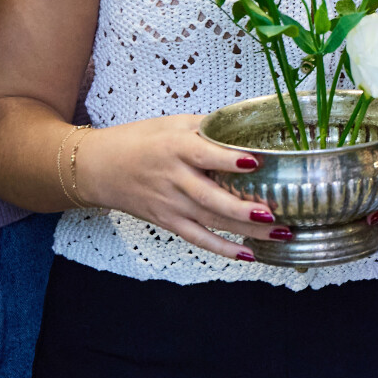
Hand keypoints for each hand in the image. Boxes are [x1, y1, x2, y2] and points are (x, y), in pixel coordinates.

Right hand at [72, 114, 269, 262]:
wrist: (99, 168)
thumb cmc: (138, 141)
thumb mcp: (172, 123)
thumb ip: (208, 126)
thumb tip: (247, 125)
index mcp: (175, 148)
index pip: (204, 154)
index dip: (230, 159)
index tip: (256, 161)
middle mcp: (174, 179)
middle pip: (211, 197)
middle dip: (244, 209)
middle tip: (274, 213)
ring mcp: (170, 205)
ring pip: (211, 221)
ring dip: (246, 230)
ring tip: (278, 233)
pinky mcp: (168, 222)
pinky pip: (198, 238)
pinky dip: (223, 249)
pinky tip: (249, 254)